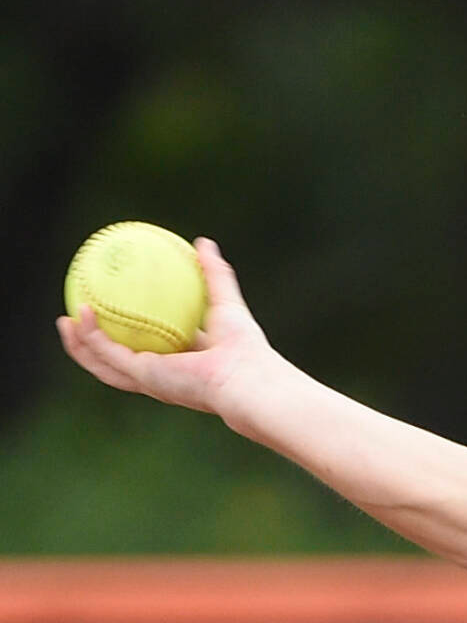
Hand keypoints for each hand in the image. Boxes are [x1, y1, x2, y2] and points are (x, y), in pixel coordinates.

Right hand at [57, 238, 273, 419]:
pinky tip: (81, 315)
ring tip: (65, 321)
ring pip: (103, 365)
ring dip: (81, 346)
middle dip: (95, 344)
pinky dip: (92, 337)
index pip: (150, 346)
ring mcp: (150, 380)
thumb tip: (203, 242)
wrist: (244, 377)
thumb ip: (214, 274)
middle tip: (78, 317)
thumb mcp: (226, 301)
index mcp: (181, 362)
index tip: (115, 308)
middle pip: (118, 361)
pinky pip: (108, 355)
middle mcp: (163, 375)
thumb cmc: (244, 347)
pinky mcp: (143, 378)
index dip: (129, 330)